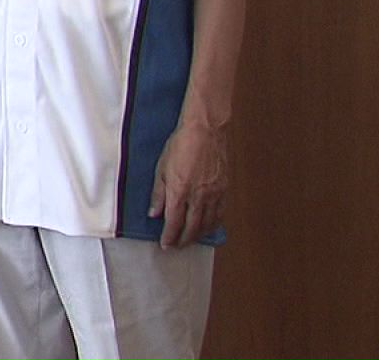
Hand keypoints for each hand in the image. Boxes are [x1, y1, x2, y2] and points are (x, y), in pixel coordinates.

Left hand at [149, 120, 229, 247]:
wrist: (206, 131)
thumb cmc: (181, 145)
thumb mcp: (161, 168)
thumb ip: (158, 194)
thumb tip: (154, 213)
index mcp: (179, 191)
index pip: (174, 222)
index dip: (169, 236)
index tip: (165, 244)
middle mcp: (198, 197)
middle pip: (191, 227)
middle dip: (183, 240)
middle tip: (177, 246)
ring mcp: (214, 194)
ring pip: (207, 223)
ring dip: (198, 235)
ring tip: (191, 240)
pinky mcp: (224, 189)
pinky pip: (220, 213)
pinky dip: (213, 224)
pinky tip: (208, 227)